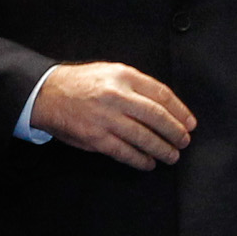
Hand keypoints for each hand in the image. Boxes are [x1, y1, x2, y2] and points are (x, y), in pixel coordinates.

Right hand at [30, 62, 195, 169]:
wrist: (47, 94)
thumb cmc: (81, 83)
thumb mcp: (110, 72)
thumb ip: (135, 85)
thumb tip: (164, 106)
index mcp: (123, 76)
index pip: (161, 94)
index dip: (180, 111)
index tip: (189, 122)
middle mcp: (117, 96)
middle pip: (157, 117)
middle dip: (175, 132)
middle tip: (184, 141)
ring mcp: (106, 118)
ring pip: (144, 137)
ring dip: (162, 149)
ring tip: (172, 155)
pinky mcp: (96, 138)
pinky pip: (125, 152)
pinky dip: (140, 160)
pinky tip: (149, 163)